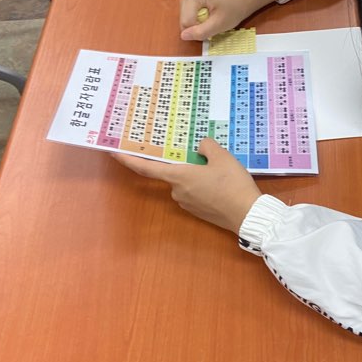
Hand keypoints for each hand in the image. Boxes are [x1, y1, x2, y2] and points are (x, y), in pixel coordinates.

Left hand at [113, 139, 261, 233]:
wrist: (248, 215)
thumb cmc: (232, 184)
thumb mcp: (223, 157)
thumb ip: (207, 147)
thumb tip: (200, 147)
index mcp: (179, 176)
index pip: (146, 168)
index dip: (128, 160)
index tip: (113, 152)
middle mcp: (177, 192)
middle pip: (174, 172)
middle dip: (186, 163)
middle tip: (203, 154)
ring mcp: (187, 204)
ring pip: (187, 182)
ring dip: (197, 174)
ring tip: (220, 168)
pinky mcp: (198, 211)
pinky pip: (195, 192)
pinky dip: (204, 185)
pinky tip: (222, 183)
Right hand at [179, 0, 251, 40]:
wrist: (238, 1)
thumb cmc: (232, 11)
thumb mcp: (220, 24)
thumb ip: (202, 31)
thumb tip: (183, 36)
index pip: (187, 21)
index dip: (198, 29)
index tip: (212, 25)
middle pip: (184, 20)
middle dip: (196, 26)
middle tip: (211, 22)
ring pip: (184, 19)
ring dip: (196, 24)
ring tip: (209, 18)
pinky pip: (185, 16)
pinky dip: (195, 20)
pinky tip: (205, 15)